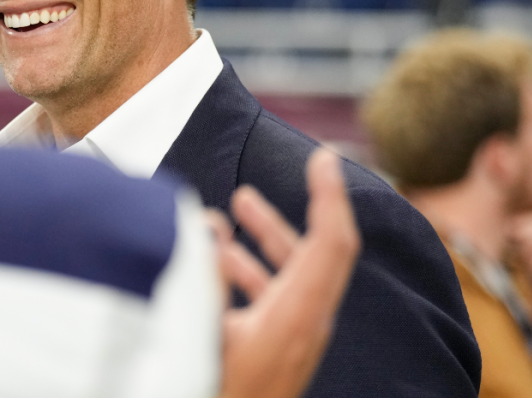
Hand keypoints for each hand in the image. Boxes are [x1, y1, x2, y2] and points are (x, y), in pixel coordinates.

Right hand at [210, 149, 360, 397]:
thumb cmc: (215, 388)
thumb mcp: (200, 331)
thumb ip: (206, 275)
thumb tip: (212, 228)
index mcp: (297, 316)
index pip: (331, 243)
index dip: (330, 195)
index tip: (322, 156)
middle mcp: (305, 326)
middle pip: (313, 253)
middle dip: (286, 210)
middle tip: (262, 180)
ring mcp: (293, 342)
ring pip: (291, 276)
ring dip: (264, 238)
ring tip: (235, 209)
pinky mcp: (277, 355)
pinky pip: (275, 298)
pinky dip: (251, 269)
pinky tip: (218, 263)